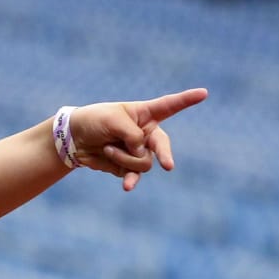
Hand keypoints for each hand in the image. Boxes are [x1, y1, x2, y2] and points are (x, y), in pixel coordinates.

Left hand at [69, 88, 206, 190]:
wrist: (75, 140)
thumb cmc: (93, 121)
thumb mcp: (112, 121)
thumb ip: (132, 135)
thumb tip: (142, 154)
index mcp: (144, 113)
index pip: (169, 106)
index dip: (186, 100)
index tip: (204, 92)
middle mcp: (145, 133)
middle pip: (162, 144)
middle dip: (165, 155)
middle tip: (168, 166)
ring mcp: (139, 152)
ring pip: (145, 161)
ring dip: (125, 158)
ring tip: (108, 148)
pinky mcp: (129, 168)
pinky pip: (135, 174)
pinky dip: (131, 179)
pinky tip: (127, 187)